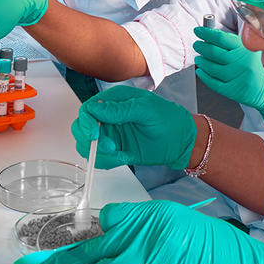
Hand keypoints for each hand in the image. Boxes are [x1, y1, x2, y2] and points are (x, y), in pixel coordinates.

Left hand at [38, 200, 263, 263]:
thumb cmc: (209, 243)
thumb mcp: (172, 216)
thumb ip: (137, 219)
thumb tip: (107, 223)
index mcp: (150, 218)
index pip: (104, 223)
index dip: (78, 233)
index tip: (60, 236)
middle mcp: (145, 242)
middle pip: (95, 251)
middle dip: (65, 259)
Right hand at [70, 86, 195, 169]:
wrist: (182, 141)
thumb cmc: (169, 120)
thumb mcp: (147, 110)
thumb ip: (121, 109)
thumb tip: (97, 108)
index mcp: (115, 101)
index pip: (88, 109)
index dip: (86, 122)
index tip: (94, 134)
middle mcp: (109, 117)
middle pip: (81, 128)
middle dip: (90, 141)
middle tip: (110, 147)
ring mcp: (111, 134)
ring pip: (87, 145)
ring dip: (99, 154)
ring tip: (120, 154)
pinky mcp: (115, 150)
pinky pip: (99, 158)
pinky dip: (107, 162)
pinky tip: (124, 157)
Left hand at [193, 27, 263, 128]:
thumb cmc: (257, 67)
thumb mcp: (250, 50)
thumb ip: (233, 43)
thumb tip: (209, 34)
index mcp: (245, 49)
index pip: (221, 38)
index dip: (206, 33)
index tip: (198, 30)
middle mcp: (241, 62)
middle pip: (214, 52)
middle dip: (201, 47)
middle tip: (197, 44)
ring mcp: (237, 77)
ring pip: (212, 67)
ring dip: (202, 61)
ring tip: (199, 58)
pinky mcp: (233, 90)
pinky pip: (213, 83)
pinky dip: (204, 76)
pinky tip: (201, 71)